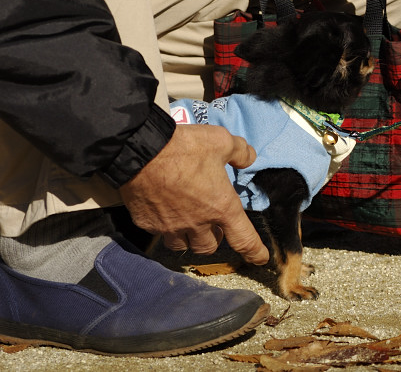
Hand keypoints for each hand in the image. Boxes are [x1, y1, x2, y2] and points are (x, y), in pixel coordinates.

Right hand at [119, 124, 268, 264]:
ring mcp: (171, 227)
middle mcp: (198, 223)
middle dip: (214, 240)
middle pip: (209, 247)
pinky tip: (165, 213)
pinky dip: (165, 227)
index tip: (260, 259)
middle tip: (214, 226)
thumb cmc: (185, 148)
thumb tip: (249, 158)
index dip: (254, 252)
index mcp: (221, 207)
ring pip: (183, 246)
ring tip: (189, 224)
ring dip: (189, 239)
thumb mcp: (222, 141)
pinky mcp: (148, 224)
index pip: (244, 239)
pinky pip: (159, 233)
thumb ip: (240, 152)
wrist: (140, 152)